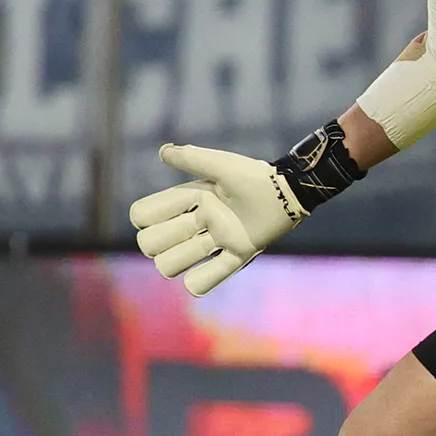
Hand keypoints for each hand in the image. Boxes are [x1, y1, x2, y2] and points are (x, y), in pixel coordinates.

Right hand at [128, 125, 362, 296]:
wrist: (290, 192)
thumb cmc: (255, 176)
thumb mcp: (222, 165)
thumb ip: (192, 159)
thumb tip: (162, 152)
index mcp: (191, 199)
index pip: (146, 215)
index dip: (146, 216)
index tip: (170, 208)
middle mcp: (198, 222)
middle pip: (152, 244)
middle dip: (160, 241)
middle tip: (189, 228)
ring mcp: (216, 241)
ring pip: (172, 264)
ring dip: (180, 260)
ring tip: (203, 245)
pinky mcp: (237, 254)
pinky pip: (210, 278)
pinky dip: (200, 283)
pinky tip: (196, 281)